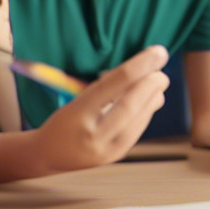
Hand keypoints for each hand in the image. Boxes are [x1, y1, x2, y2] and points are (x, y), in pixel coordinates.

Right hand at [32, 46, 169, 172]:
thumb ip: (106, 89)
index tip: (157, 52)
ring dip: (153, 96)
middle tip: (162, 67)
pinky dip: (147, 110)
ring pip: (139, 119)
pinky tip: (152, 98)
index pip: (114, 84)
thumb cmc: (62, 121)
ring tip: (159, 80)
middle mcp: (93, 134)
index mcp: (78, 114)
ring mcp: (106, 149)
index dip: (139, 65)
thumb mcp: (75, 100)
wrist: (48, 156)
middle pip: (131, 104)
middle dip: (152, 83)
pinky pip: (137, 129)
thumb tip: (142, 73)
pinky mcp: (115, 156)